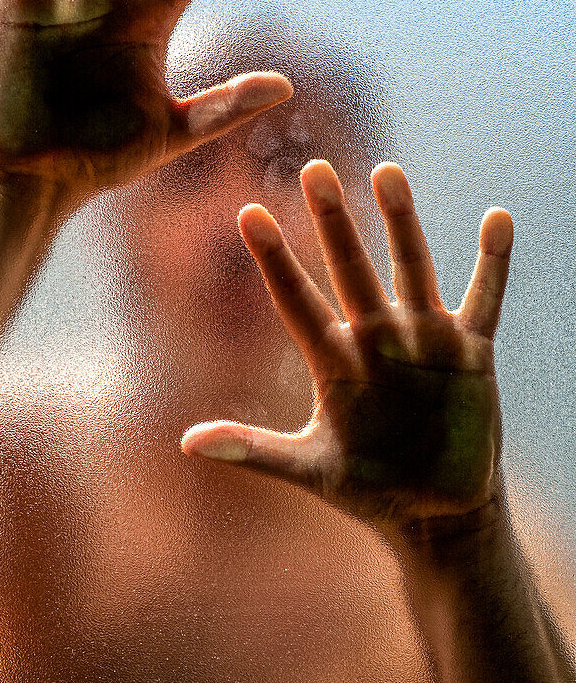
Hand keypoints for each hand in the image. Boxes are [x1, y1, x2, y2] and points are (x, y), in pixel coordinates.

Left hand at [182, 161, 513, 547]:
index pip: (296, 301)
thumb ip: (253, 449)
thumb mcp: (309, 469)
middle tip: (314, 170)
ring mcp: (423, 341)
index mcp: (333, 362)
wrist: (433, 512)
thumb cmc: (367, 489)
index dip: (274, 260)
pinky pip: (484, 300)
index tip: (247, 214)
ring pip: (411, 269)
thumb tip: (185, 442)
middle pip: (351, 270)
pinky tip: (497, 219)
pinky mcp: (470, 353)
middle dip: (332, 223)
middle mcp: (375, 339)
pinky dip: (491, 263)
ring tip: (386, 173)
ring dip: (401, 224)